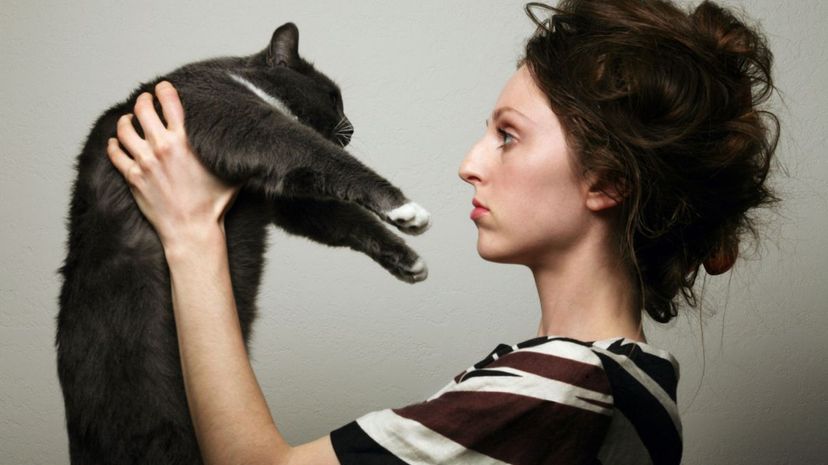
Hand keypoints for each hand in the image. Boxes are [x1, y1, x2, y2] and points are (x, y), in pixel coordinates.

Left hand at [107, 81, 240, 251]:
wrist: (191, 230)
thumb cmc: (213, 205)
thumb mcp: (230, 174)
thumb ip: (233, 156)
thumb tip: (252, 145)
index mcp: (184, 142)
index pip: (170, 102)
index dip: (165, 90)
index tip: (163, 88)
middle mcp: (161, 147)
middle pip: (142, 109)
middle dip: (143, 101)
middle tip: (145, 101)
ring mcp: (144, 162)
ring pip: (124, 129)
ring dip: (126, 121)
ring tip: (129, 120)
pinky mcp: (132, 177)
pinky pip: (115, 153)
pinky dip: (113, 144)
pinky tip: (116, 142)